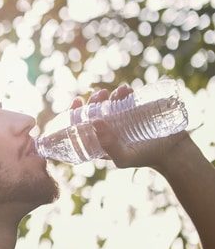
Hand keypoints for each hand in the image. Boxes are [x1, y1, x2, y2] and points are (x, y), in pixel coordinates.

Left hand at [70, 85, 191, 168]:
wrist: (173, 152)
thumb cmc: (144, 158)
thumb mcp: (123, 158)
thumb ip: (108, 145)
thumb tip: (94, 122)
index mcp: (98, 140)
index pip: (80, 126)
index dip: (75, 113)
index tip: (77, 101)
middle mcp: (107, 129)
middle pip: (93, 111)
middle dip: (93, 101)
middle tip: (101, 94)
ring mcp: (121, 119)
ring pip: (107, 103)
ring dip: (108, 95)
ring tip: (117, 92)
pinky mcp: (135, 111)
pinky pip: (125, 98)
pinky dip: (123, 92)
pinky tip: (126, 90)